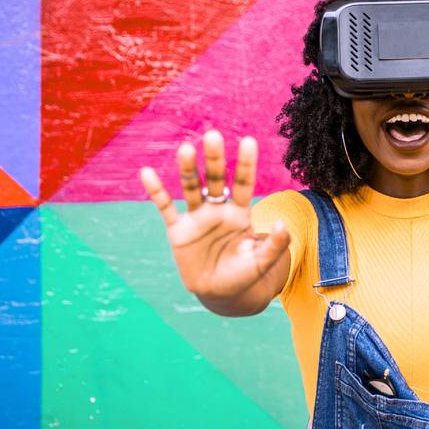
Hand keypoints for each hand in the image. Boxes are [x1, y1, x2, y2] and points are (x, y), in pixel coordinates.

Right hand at [140, 130, 289, 308]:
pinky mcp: (178, 230)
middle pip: (216, 179)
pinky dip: (157, 191)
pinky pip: (165, 208)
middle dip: (215, 159)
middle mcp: (218, 209)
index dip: (246, 164)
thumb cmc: (245, 274)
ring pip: (191, 188)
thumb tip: (282, 224)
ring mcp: (197, 217)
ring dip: (188, 169)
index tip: (249, 141)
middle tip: (213, 135)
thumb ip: (275, 244)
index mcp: (240, 213)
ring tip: (185, 148)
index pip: (243, 183)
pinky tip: (147, 172)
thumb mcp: (263, 261)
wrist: (220, 293)